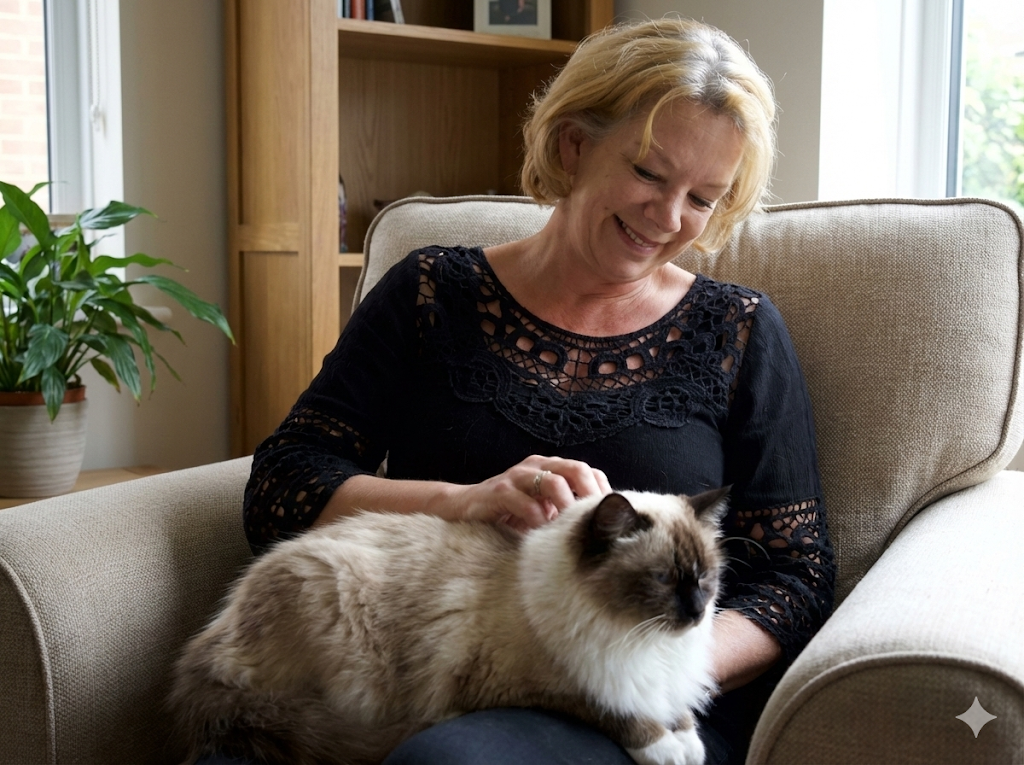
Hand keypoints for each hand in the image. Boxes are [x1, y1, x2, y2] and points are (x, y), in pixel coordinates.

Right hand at [453, 455, 611, 531]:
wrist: (464, 510)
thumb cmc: (509, 515)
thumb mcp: (543, 510)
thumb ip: (564, 511)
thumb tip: (601, 528)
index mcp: (551, 468)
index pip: (587, 472)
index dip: (602, 494)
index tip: (609, 520)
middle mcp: (537, 466)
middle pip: (576, 470)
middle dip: (590, 497)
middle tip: (595, 526)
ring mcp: (517, 476)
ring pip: (554, 482)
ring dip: (567, 508)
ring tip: (571, 531)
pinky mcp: (499, 491)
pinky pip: (526, 503)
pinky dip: (539, 520)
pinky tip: (542, 536)